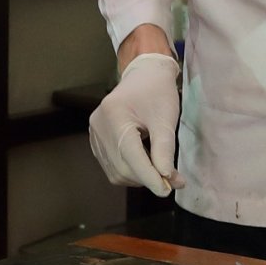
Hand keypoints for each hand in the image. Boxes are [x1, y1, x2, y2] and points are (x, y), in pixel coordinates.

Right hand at [91, 52, 181, 192]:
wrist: (144, 74)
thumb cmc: (158, 92)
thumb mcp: (165, 119)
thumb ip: (165, 150)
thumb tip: (167, 179)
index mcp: (115, 115)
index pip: (131, 157)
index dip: (149, 177)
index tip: (166, 190)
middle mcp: (98, 126)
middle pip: (122, 168)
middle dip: (147, 178)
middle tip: (171, 180)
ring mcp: (94, 134)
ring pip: (115, 171)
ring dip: (139, 177)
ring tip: (159, 169)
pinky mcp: (96, 140)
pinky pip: (111, 165)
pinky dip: (129, 171)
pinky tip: (145, 163)